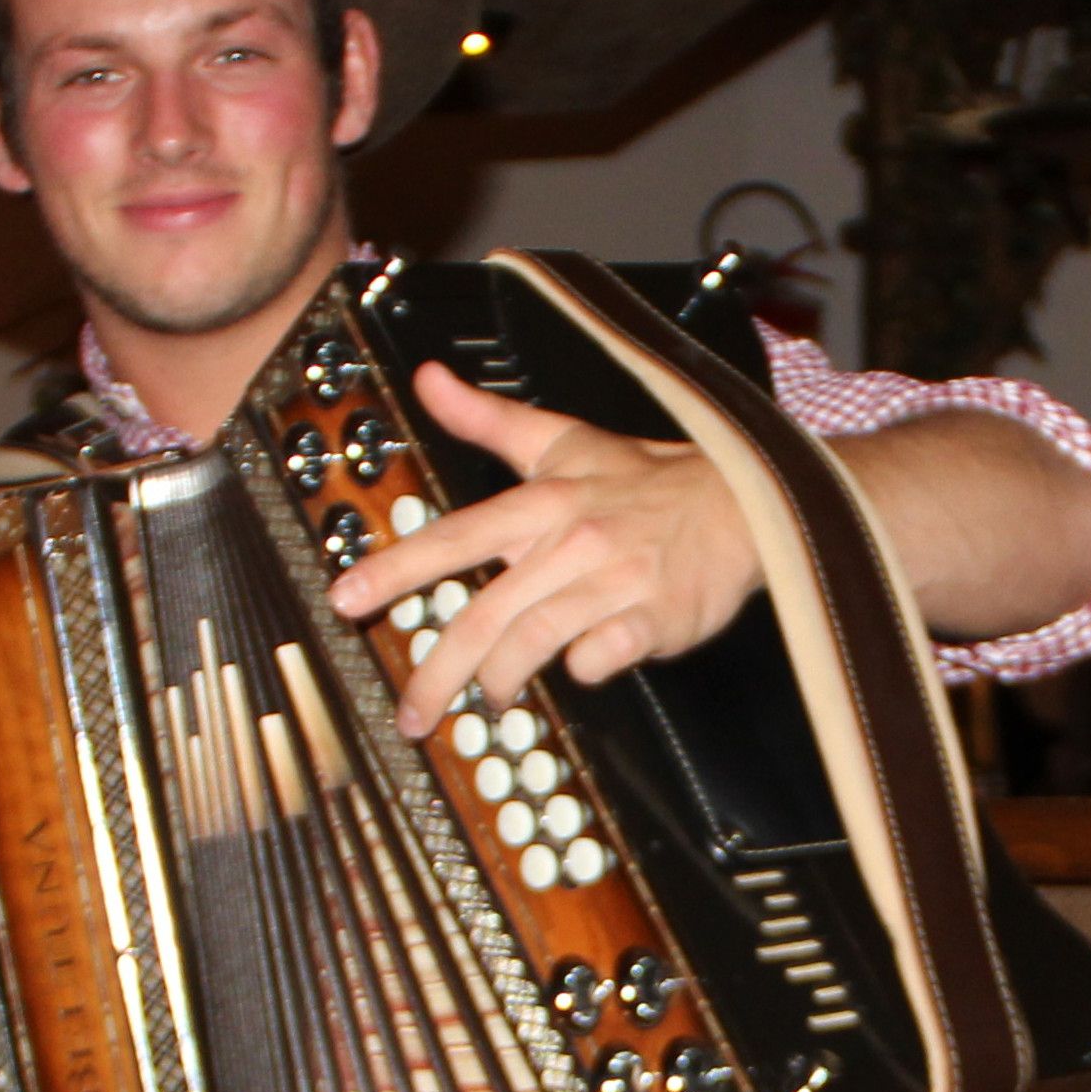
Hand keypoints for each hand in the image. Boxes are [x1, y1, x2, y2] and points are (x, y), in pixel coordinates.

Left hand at [327, 361, 762, 736]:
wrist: (744, 501)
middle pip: (485, 617)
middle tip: (413, 712)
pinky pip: (600, 659)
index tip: (346, 599)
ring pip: (534, 644)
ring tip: (493, 698)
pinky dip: (582, 670)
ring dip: (502, 682)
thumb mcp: (562, 441)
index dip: (396, 568)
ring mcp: (613, 581)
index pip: (454, 537)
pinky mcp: (654, 618)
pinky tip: (580, 667)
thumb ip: (488, 419)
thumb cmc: (646, 480)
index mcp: (542, 502)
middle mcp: (570, 541)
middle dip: (438, 673)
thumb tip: (428, 379)